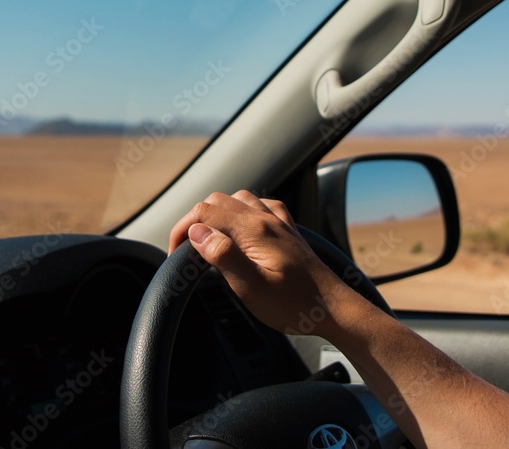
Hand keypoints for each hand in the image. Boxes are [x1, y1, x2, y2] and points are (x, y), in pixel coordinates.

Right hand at [168, 190, 352, 334]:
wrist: (333, 309)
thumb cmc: (295, 305)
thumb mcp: (252, 288)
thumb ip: (223, 255)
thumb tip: (197, 231)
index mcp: (254, 230)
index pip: (204, 212)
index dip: (181, 230)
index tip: (175, 255)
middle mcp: (266, 218)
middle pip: (217, 201)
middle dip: (195, 220)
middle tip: (186, 250)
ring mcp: (279, 222)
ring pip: (238, 199)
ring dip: (217, 213)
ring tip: (207, 238)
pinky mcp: (288, 230)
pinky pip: (260, 206)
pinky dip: (242, 211)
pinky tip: (241, 229)